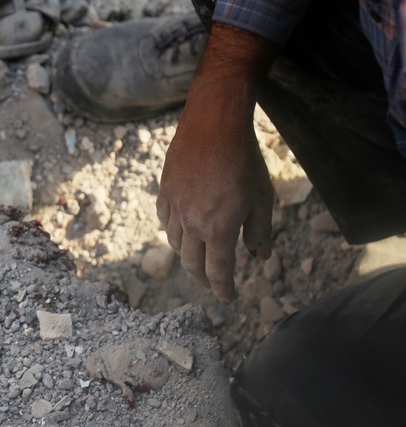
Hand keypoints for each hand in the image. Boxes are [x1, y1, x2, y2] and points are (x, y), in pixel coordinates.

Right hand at [157, 73, 273, 303]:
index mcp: (218, 230)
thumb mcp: (262, 198)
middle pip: (192, 265)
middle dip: (204, 280)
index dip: (223, 290)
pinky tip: (181, 228)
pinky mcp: (165, 192)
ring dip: (188, 255)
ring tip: (199, 255)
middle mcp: (191, 225)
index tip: (229, 300)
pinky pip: (164, 220)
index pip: (218, 273)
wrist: (214, 126)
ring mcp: (174, 209)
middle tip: (214, 284)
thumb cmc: (244, 160)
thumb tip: (260, 256)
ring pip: (175, 244)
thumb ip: (260, 231)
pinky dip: (173, 231)